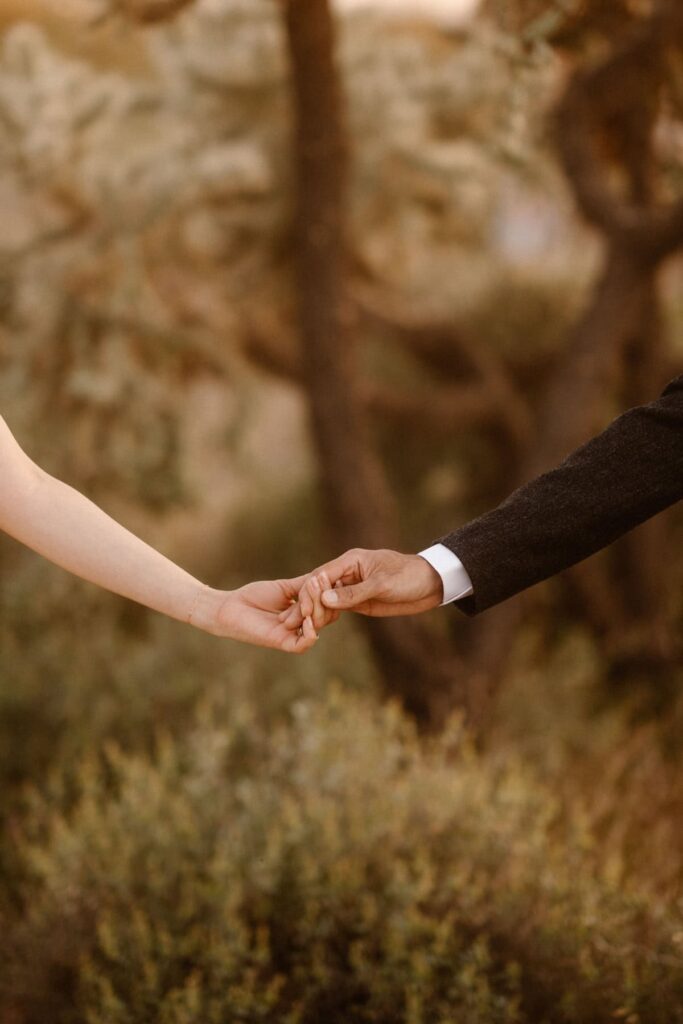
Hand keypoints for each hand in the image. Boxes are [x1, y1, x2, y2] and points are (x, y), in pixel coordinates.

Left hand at [194, 578, 318, 652]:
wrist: (230, 606)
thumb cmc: (254, 597)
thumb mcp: (285, 587)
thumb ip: (305, 584)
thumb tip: (326, 575)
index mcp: (304, 613)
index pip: (328, 605)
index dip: (329, 592)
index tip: (325, 576)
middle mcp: (302, 626)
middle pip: (327, 615)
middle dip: (322, 597)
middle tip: (314, 582)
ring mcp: (293, 635)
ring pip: (317, 626)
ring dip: (313, 607)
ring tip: (305, 593)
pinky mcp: (282, 643)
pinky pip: (304, 644)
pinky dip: (311, 633)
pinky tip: (307, 618)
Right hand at [281, 548, 442, 629]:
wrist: (431, 584)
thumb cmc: (409, 577)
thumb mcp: (382, 585)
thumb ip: (354, 593)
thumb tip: (324, 600)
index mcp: (350, 561)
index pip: (321, 575)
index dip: (308, 592)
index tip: (298, 608)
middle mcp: (347, 573)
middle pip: (319, 588)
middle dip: (305, 604)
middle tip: (291, 622)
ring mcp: (353, 588)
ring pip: (326, 600)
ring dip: (313, 613)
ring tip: (298, 629)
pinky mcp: (359, 601)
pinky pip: (337, 609)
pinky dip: (325, 617)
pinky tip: (315, 629)